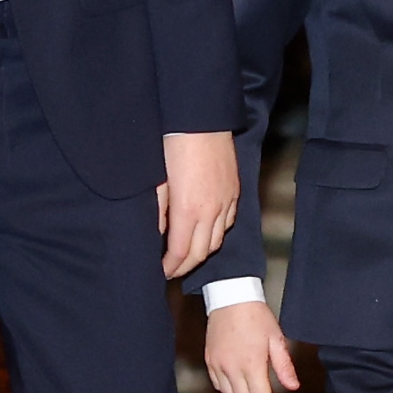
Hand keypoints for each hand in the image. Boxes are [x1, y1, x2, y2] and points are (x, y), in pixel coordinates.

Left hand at [155, 131, 239, 280]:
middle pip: (201, 253)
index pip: (180, 252)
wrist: (201, 120)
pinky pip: (228, 222)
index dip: (171, 266)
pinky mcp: (234, 192)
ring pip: (217, 241)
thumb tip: (158, 233)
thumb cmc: (174, 145)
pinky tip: (206, 230)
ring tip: (188, 254)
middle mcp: (211, 211)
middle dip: (185, 266)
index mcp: (188, 210)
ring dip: (202, 252)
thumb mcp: (157, 181)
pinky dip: (217, 233)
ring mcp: (226, 202)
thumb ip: (157, 211)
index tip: (162, 271)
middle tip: (172, 269)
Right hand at [202, 301, 299, 392]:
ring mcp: (218, 365)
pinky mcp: (210, 361)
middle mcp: (232, 368)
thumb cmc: (255, 315)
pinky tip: (240, 385)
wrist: (231, 297)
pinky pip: (218, 386)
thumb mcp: (276, 339)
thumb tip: (293, 386)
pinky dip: (230, 391)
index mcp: (251, 364)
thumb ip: (284, 366)